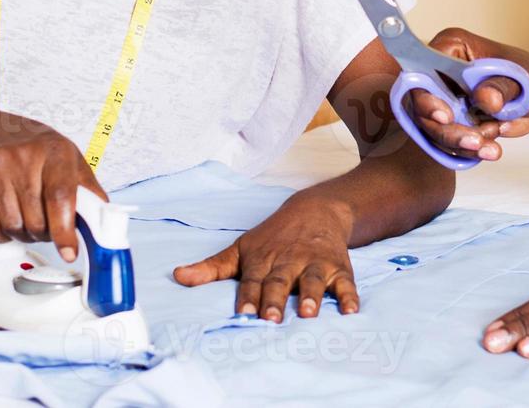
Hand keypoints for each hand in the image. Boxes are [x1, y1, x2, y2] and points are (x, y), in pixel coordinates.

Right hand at [0, 120, 105, 261]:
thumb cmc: (40, 152)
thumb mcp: (72, 162)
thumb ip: (89, 193)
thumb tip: (103, 225)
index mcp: (56, 152)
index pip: (60, 197)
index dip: (65, 230)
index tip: (69, 252)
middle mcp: (23, 156)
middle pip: (35, 219)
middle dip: (45, 234)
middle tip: (48, 228)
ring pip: (11, 226)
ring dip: (23, 235)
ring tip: (28, 221)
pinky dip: (0, 233)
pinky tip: (8, 221)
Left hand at [173, 194, 359, 321]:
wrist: (316, 210)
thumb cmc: (273, 237)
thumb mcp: (241, 248)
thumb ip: (212, 267)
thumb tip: (177, 276)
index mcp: (263, 260)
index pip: (252, 280)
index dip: (247, 296)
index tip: (243, 313)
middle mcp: (288, 261)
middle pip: (280, 281)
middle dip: (275, 298)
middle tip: (271, 318)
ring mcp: (315, 263)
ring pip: (313, 280)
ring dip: (312, 296)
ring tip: (308, 312)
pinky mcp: (339, 267)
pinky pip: (346, 283)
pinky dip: (349, 296)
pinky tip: (351, 311)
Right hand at [406, 28, 528, 162]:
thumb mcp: (522, 80)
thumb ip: (501, 87)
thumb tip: (486, 98)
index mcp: (452, 47)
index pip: (423, 71)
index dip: (427, 96)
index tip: (445, 117)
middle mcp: (440, 70)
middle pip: (423, 106)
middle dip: (449, 130)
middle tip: (476, 141)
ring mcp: (442, 97)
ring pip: (433, 128)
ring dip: (461, 143)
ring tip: (492, 146)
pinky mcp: (448, 120)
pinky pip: (445, 142)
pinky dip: (467, 150)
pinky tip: (490, 150)